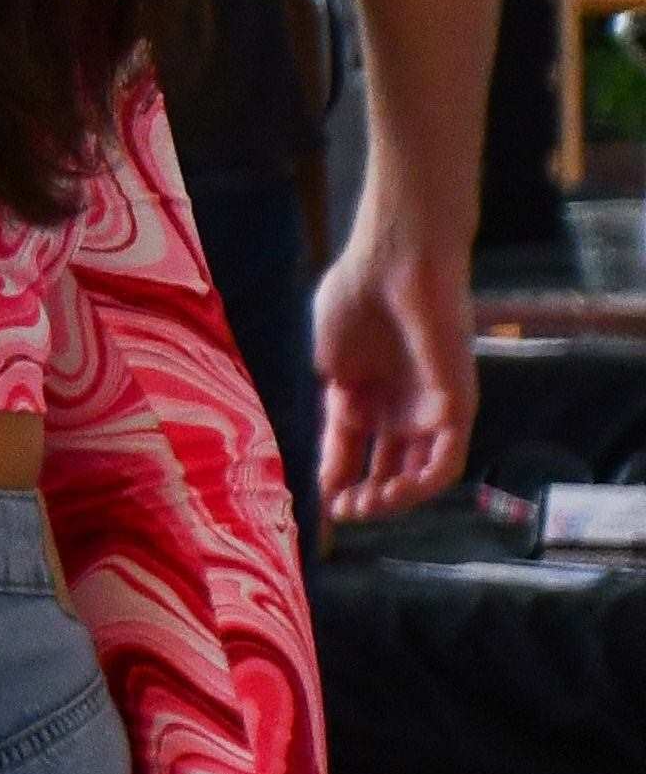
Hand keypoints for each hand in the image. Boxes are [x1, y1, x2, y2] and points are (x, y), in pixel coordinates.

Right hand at [312, 222, 474, 518]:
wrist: (393, 263)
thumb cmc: (354, 297)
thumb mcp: (329, 362)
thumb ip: (334, 406)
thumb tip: (330, 447)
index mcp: (365, 396)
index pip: (351, 451)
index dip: (334, 479)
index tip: (317, 504)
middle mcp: (399, 409)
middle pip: (386, 469)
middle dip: (364, 497)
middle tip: (344, 510)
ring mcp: (429, 410)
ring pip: (419, 473)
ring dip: (394, 498)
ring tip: (364, 506)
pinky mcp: (456, 406)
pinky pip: (447, 459)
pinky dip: (424, 483)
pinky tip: (396, 492)